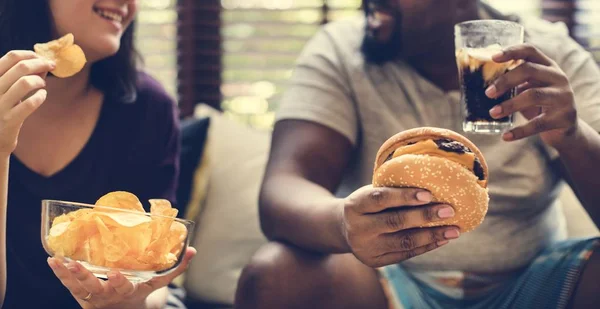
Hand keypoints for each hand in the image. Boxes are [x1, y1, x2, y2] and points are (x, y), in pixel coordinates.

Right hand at [0, 50, 54, 154]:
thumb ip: (22, 75)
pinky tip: (42, 96)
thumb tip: (43, 63)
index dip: (30, 54)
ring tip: (42, 85)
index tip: (42, 57)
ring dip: (40, 81)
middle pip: (21, 67)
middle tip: (51, 66)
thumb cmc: (3, 108)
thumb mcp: (7, 89)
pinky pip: (30, 104)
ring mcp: (0, 104)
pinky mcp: (9, 120)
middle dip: (41, 64)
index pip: (11, 56)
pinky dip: (40, 97)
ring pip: (25, 83)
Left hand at [47, 247, 196, 308]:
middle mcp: (108, 295)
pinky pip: (68, 284)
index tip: (115, 273)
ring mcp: (93, 295)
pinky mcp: (81, 294)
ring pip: (78, 286)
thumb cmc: (140, 293)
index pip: (124, 287)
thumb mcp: (158, 283)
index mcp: (128, 291)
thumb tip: (193, 249)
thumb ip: (175, 268)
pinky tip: (52, 260)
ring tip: (58, 261)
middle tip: (77, 266)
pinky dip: (60, 273)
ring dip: (67, 273)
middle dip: (86, 277)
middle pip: (95, 287)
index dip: (118, 281)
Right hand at [341, 186, 459, 267]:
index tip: (429, 194)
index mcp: (354, 205)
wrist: (343, 228)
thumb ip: (392, 189)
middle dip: (425, 216)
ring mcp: (366, 247)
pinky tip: (442, 238)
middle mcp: (358, 228)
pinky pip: (406, 254)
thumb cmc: (366, 204)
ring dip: (432, 235)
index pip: (380, 199)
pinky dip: (427, 246)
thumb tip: (432, 181)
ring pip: (404, 242)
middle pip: (395, 222)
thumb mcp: (370, 192)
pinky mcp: (375, 261)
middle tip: (450, 210)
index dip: (404, 196)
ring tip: (454, 229)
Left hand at [486, 43, 577, 146]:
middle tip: (488, 93)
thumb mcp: (528, 90)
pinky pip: (538, 124)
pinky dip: (519, 131)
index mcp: (548, 66)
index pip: (530, 51)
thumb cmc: (540, 106)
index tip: (493, 57)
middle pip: (529, 70)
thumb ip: (513, 83)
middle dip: (505, 81)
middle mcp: (558, 77)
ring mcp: (563, 97)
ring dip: (509, 105)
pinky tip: (505, 136)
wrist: (565, 131)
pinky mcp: (564, 117)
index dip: (512, 51)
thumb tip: (482, 82)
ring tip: (493, 113)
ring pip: (533, 95)